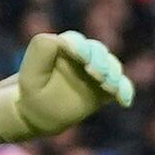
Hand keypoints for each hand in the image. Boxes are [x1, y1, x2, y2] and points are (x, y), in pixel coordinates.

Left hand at [0, 30, 134, 141]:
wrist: (39, 114)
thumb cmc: (32, 91)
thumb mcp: (29, 73)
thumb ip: (41, 51)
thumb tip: (61, 41)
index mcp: (65, 48)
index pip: (76, 41)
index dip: (80, 47)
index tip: (80, 57)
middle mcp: (85, 56)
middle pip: (98, 51)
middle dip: (100, 61)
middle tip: (96, 74)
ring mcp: (98, 72)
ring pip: (112, 67)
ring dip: (113, 75)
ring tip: (107, 87)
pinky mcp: (107, 89)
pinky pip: (122, 87)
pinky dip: (125, 92)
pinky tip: (123, 102)